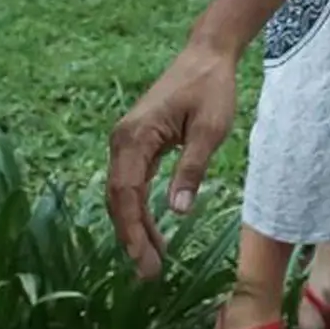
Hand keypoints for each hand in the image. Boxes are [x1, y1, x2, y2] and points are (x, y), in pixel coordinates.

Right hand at [105, 42, 242, 277]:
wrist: (206, 56)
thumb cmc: (211, 88)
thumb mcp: (209, 130)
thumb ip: (191, 169)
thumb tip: (177, 212)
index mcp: (134, 137)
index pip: (126, 193)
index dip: (133, 230)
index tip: (145, 260)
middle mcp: (122, 140)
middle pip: (118, 199)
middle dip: (131, 237)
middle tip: (149, 273)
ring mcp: (126, 142)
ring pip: (122, 194)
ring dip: (134, 227)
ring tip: (152, 261)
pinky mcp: (136, 144)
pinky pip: (131, 184)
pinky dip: (139, 210)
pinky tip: (153, 233)